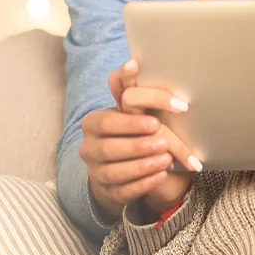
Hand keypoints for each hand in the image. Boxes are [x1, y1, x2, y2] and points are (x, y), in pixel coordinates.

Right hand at [81, 59, 199, 217]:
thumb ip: (128, 87)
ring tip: (166, 160)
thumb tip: (133, 62)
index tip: (155, 121)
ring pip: (116, 172)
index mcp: (92, 124)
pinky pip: (124, 191)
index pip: (106, 122)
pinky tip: (161, 175)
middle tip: (163, 141)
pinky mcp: (108, 193)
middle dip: (138, 145)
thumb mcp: (127, 109)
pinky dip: (144, 184)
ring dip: (143, 166)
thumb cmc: (128, 131)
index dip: (130, 123)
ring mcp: (96, 173)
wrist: (120, 166)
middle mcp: (89, 149)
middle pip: (110, 149)